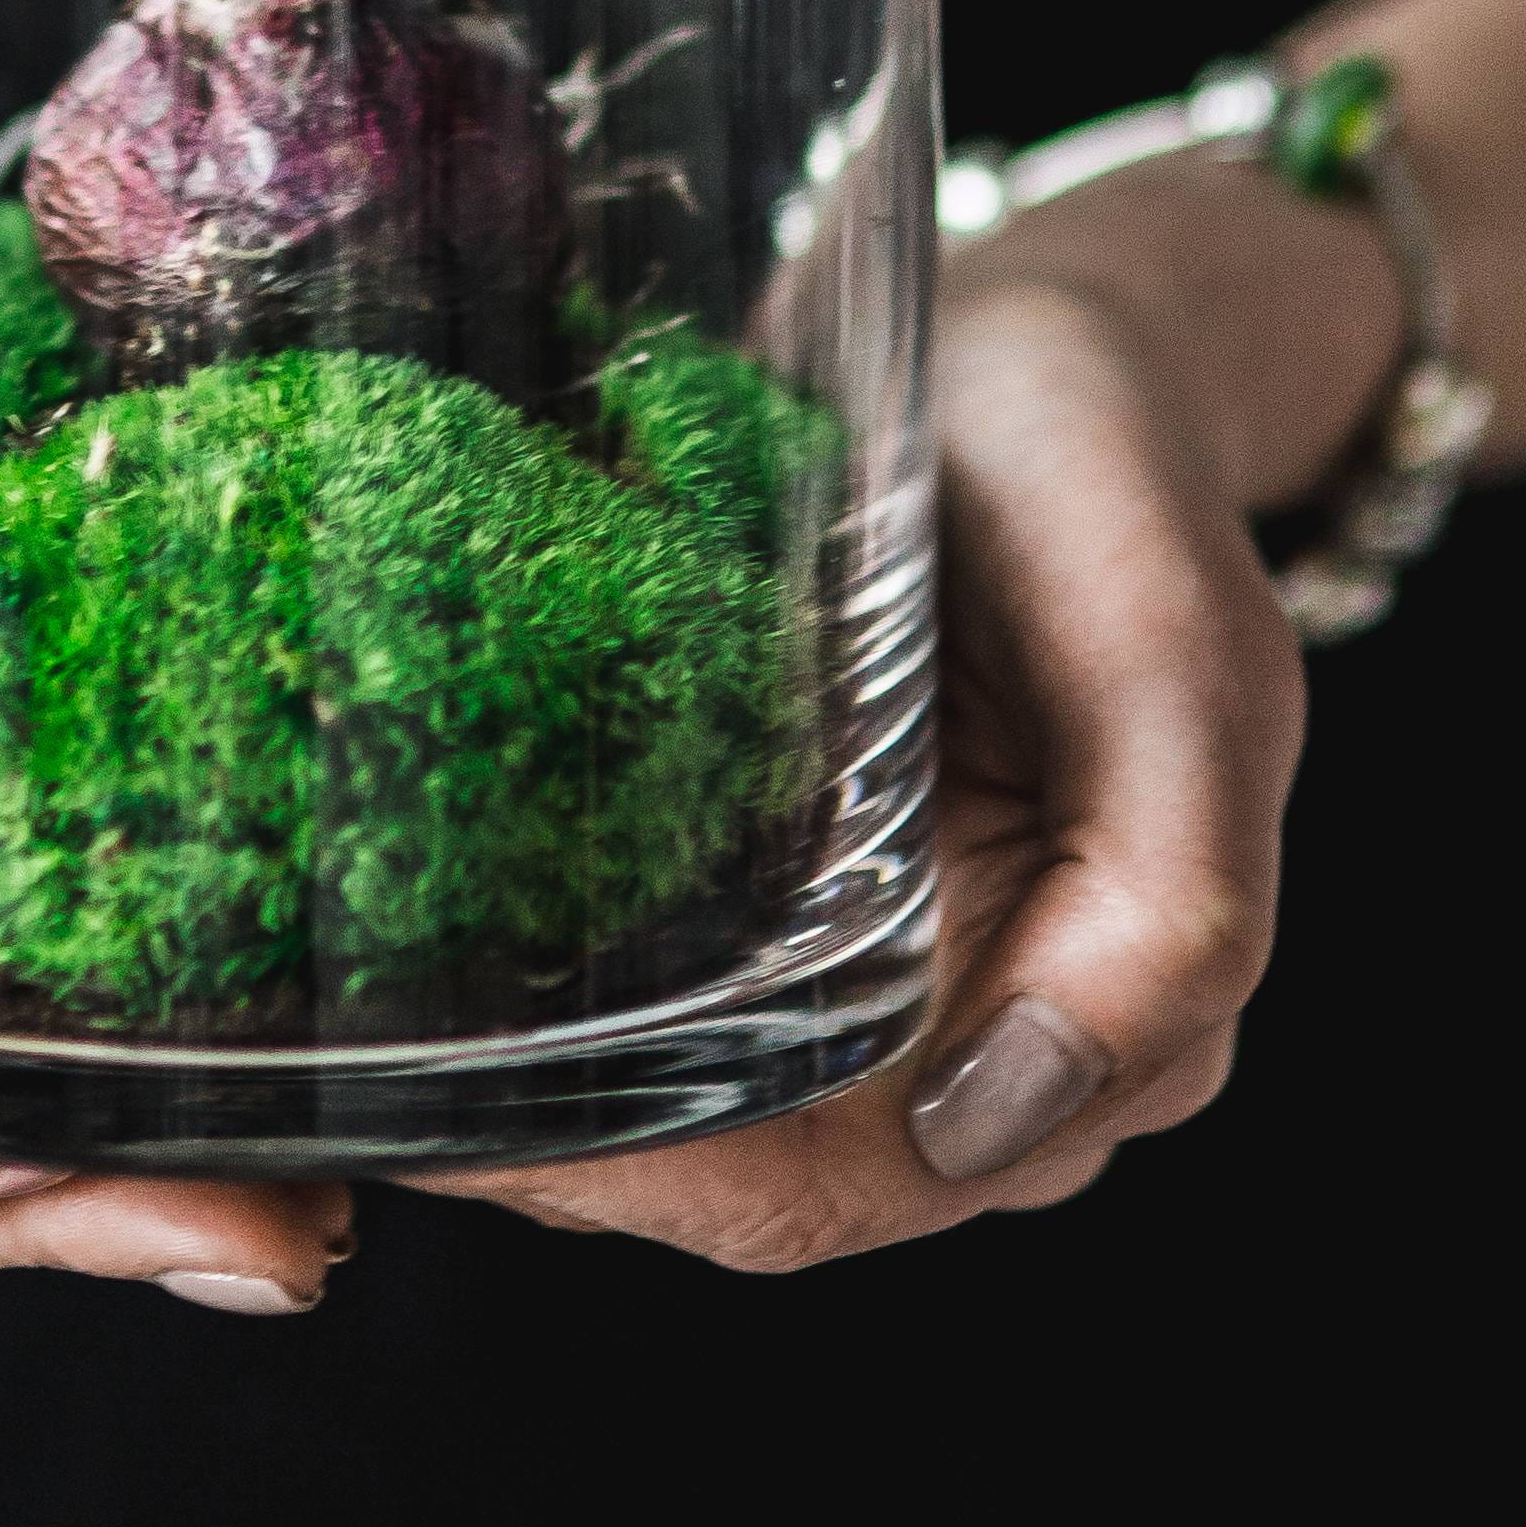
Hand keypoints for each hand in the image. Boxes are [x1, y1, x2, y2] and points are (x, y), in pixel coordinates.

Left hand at [428, 212, 1332, 1272]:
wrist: (1044, 340)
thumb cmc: (1111, 471)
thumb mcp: (1179, 650)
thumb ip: (1172, 904)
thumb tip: (993, 1126)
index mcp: (1102, 1016)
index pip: (854, 1182)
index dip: (665, 1176)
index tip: (468, 1127)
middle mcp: (987, 1031)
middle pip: (747, 1186)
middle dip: (555, 1161)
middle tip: (346, 1090)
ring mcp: (888, 968)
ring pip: (691, 1120)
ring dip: (529, 1109)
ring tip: (346, 1044)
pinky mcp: (799, 892)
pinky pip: (665, 1006)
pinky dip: (547, 1011)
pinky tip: (411, 965)